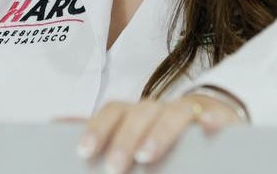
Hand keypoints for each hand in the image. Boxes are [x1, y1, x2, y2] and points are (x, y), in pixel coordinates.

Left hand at [75, 93, 242, 172]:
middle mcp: (161, 109)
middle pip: (141, 113)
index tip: (84, 152)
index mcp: (138, 113)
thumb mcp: (130, 133)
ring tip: (147, 156)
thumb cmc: (161, 132)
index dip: (99, 128)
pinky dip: (212, 120)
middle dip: (125, 138)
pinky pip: (217, 116)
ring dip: (159, 132)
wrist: (211, 115)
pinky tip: (207, 129)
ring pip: (175, 113)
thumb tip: (55, 123)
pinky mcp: (221, 119)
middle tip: (114, 167)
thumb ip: (102, 130)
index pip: (115, 111)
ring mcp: (191, 113)